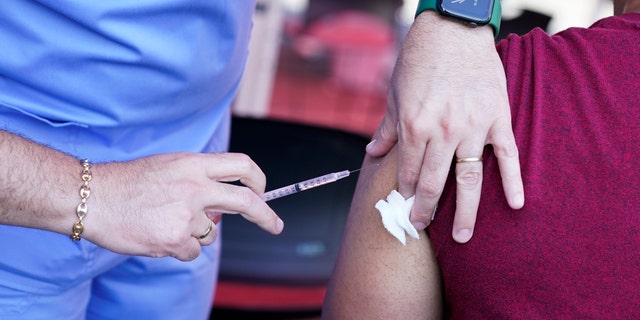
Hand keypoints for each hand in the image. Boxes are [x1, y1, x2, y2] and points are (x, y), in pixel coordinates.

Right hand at [85, 152, 282, 260]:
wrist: (92, 197)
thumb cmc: (127, 182)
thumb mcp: (167, 166)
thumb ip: (198, 180)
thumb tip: (219, 208)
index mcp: (194, 164)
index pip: (241, 165)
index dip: (258, 179)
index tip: (263, 190)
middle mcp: (196, 187)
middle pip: (246, 201)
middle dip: (267, 216)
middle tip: (276, 225)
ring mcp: (187, 214)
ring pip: (211, 233)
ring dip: (195, 233)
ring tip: (164, 222)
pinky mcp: (176, 238)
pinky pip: (192, 251)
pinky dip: (180, 248)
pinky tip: (157, 235)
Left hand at [366, 12, 523, 242]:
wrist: (453, 30)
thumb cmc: (420, 60)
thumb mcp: (395, 94)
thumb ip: (387, 128)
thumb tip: (372, 153)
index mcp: (415, 126)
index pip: (409, 172)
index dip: (406, 193)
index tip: (405, 208)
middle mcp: (443, 132)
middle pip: (435, 183)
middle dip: (426, 210)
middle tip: (422, 227)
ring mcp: (473, 128)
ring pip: (469, 179)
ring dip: (466, 212)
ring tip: (463, 237)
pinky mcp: (497, 119)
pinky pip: (507, 156)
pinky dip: (512, 181)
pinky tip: (514, 205)